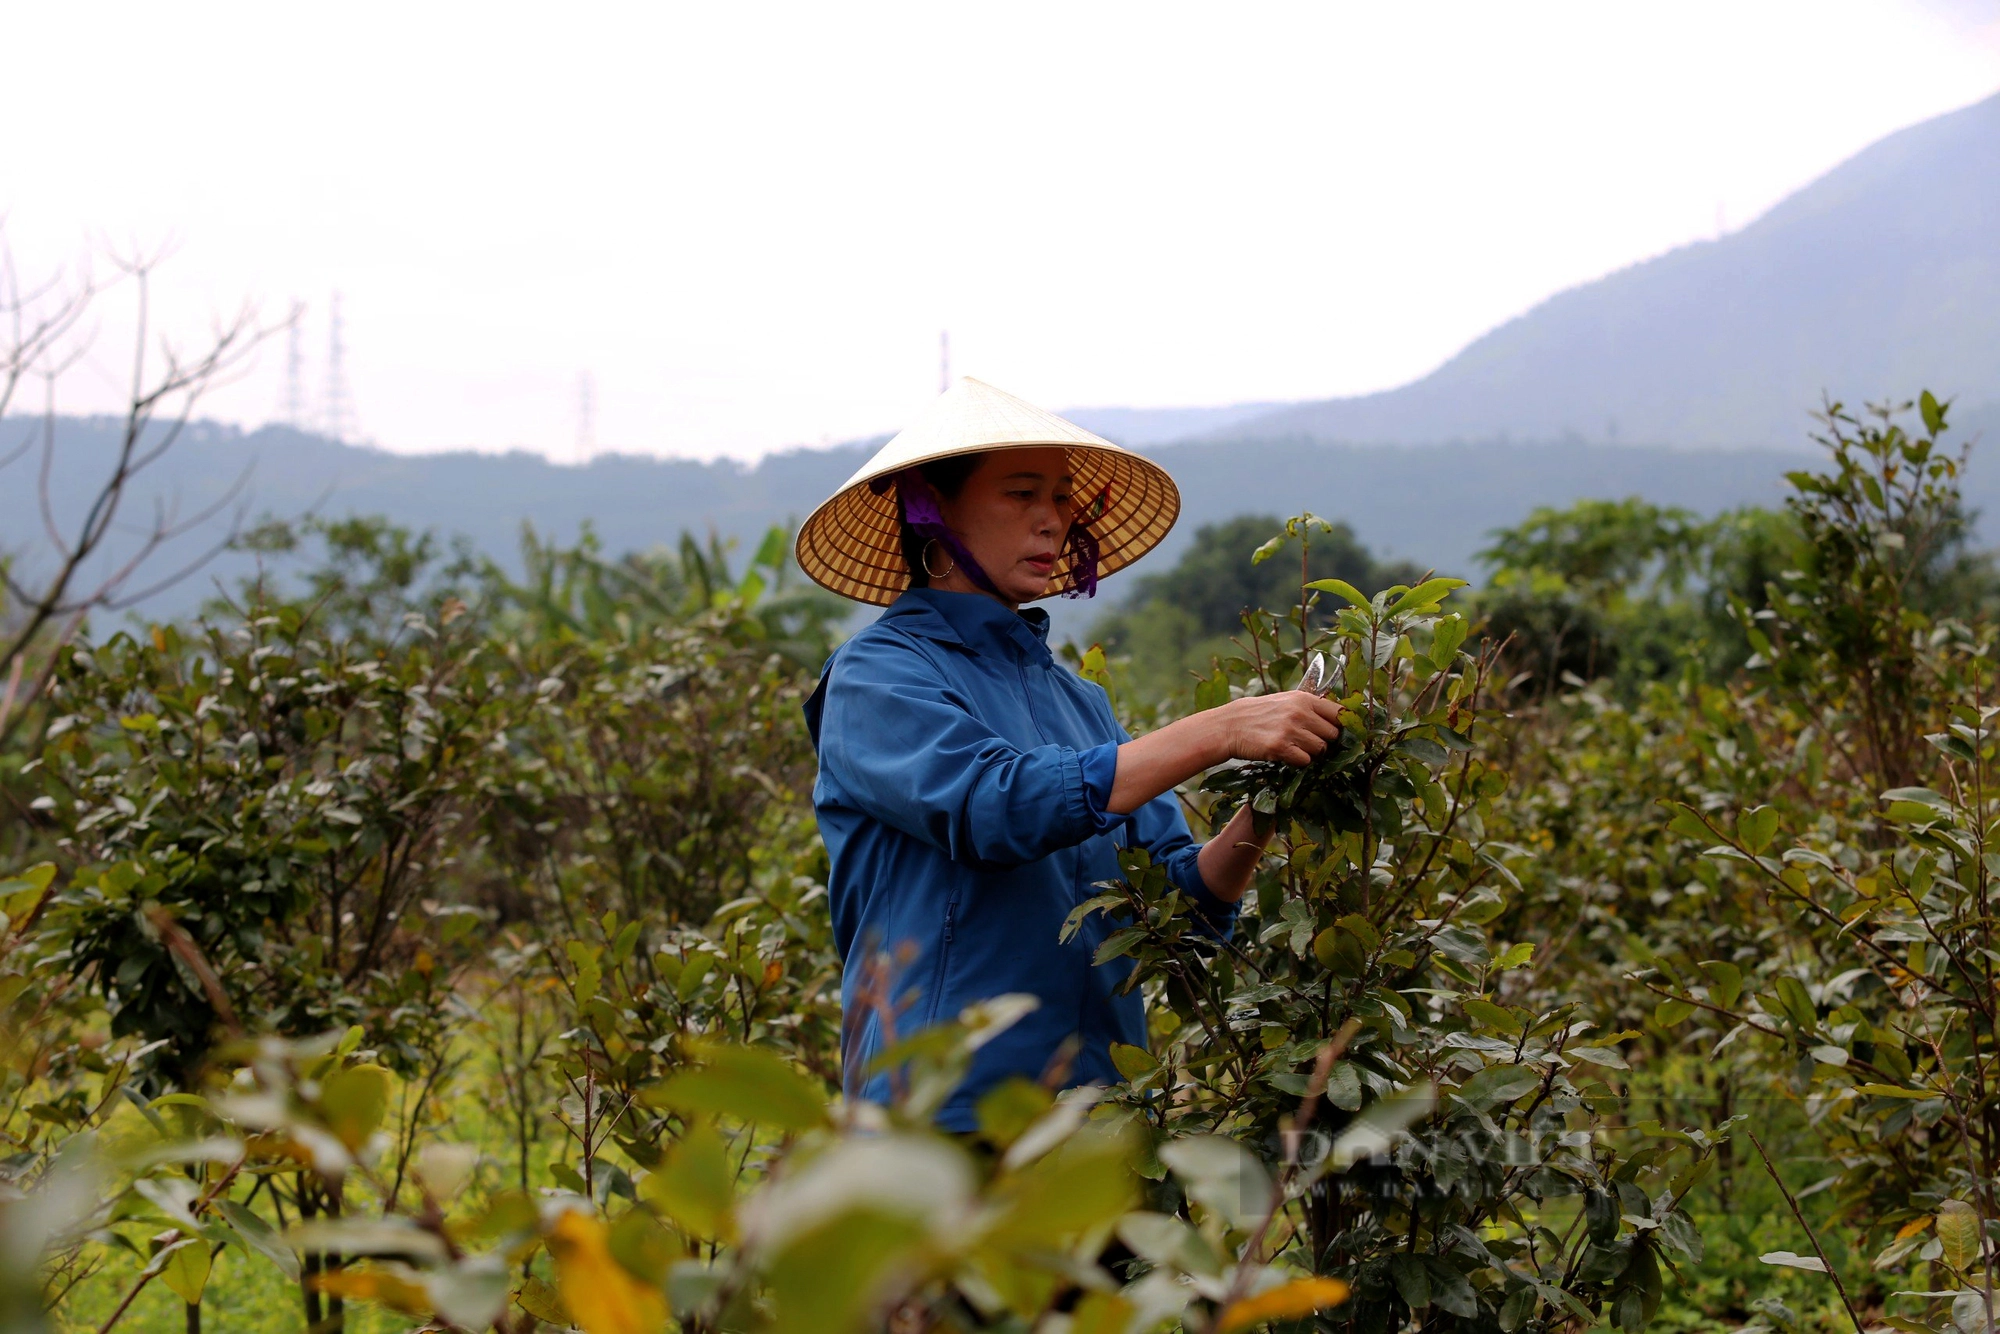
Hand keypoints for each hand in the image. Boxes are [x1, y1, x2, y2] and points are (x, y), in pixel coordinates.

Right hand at [1220, 692, 1343, 766]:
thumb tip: (1339, 718)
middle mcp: (1300, 712)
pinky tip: (1286, 754)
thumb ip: (1310, 707)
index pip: (1339, 713)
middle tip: (1308, 742)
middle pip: (1333, 735)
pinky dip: (1298, 761)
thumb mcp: (1286, 701)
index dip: (1339, 725)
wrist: (1230, 725)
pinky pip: (1305, 761)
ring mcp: (1290, 730)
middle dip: (1324, 742)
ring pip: (1320, 750)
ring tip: (1294, 747)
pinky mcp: (1280, 747)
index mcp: (1304, 699)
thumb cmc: (1260, 714)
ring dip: (1311, 753)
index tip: (1333, 732)